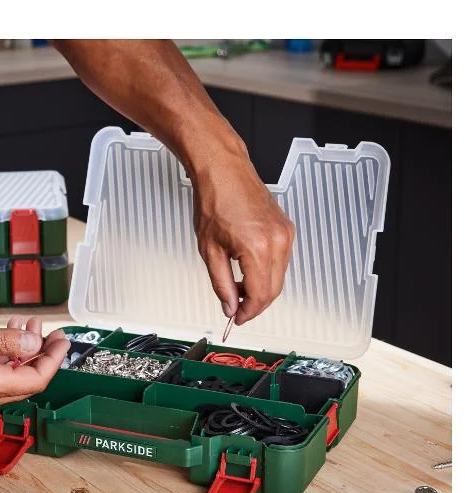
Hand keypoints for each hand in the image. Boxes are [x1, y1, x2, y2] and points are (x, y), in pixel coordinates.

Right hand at [0, 315, 69, 411]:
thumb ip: (5, 341)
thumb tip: (34, 342)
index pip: (37, 379)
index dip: (54, 359)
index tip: (62, 340)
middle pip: (30, 380)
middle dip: (44, 353)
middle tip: (53, 332)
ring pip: (15, 375)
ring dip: (27, 350)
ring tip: (31, 325)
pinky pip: (0, 372)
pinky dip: (10, 353)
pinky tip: (10, 333)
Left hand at [191, 140, 294, 325]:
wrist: (224, 170)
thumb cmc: (215, 200)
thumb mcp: (209, 250)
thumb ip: (222, 283)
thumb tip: (229, 305)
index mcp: (258, 248)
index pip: (260, 295)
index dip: (248, 312)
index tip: (237, 319)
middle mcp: (278, 241)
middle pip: (274, 289)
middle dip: (256, 305)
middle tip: (237, 310)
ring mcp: (285, 234)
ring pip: (279, 277)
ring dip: (261, 289)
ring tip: (238, 290)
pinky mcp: (286, 229)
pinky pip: (282, 261)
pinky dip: (267, 273)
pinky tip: (249, 273)